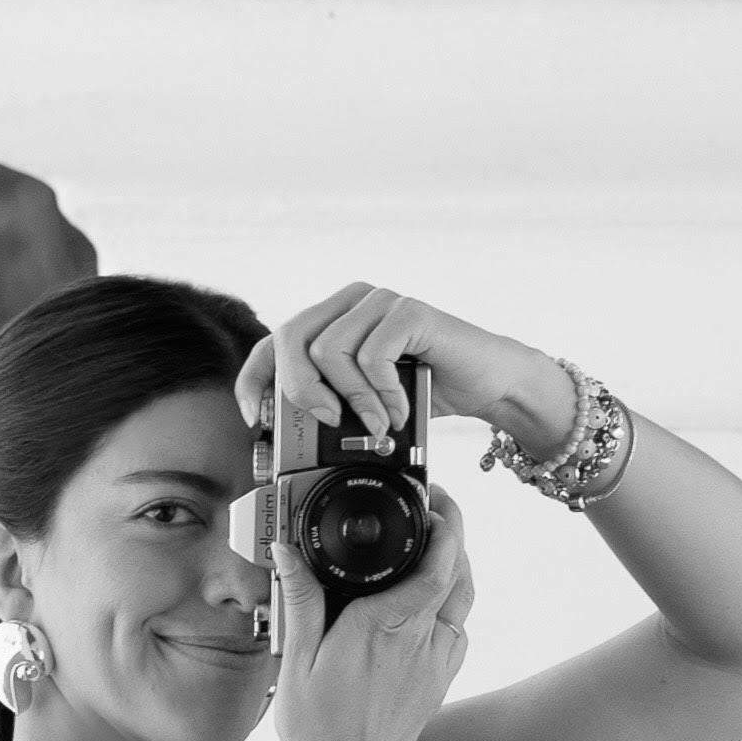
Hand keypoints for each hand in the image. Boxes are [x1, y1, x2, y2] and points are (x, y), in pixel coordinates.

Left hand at [234, 281, 561, 444]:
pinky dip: (381, 394)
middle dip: (300, 391)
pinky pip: (371, 355)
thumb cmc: (425, 394)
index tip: (255, 416)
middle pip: (291, 338)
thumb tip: (281, 438)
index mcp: (333, 320)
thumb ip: (328, 406)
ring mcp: (379, 302)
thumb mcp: (365, 405)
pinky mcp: (408, 311)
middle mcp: (351, 302)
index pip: (274, 340)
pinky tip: (399, 411)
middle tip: (329, 423)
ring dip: (352, 401)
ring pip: (329, 351)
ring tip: (378, 424)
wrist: (487, 383)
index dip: (254, 377)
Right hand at [270, 482, 474, 740]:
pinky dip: (452, 607)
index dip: (446, 524)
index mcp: (385, 626)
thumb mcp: (296, 658)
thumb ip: (298, 599)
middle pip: (460, 574)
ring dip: (457, 570)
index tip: (433, 500)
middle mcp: (420, 641)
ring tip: (433, 551)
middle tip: (433, 515)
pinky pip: (458, 632)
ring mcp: (436, 663)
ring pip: (464, 602)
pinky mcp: (439, 682)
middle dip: (453, 537)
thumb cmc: (318, 729)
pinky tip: (428, 606)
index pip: (438, 562)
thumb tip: (287, 553)